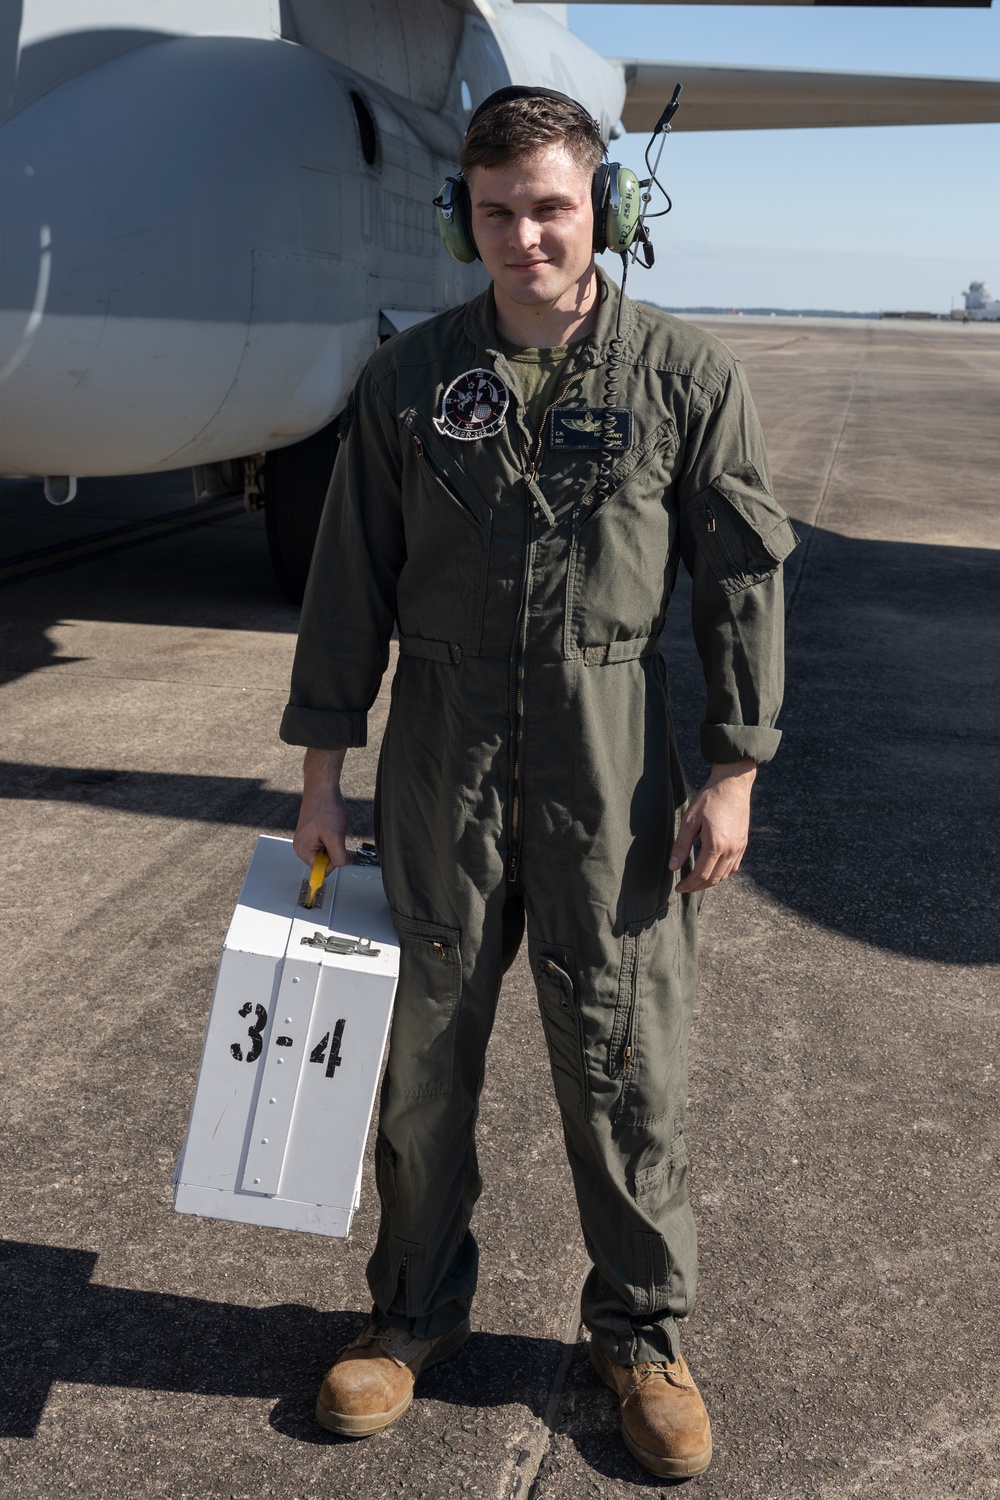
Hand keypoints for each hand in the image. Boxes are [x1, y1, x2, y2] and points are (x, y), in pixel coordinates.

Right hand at [292, 747, 352, 869]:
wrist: (323, 787)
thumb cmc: (325, 807)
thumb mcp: (335, 837)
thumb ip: (338, 857)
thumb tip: (343, 865)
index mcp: (303, 851)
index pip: (321, 870)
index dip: (334, 860)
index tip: (336, 846)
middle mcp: (302, 847)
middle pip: (325, 861)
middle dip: (335, 849)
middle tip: (335, 833)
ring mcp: (307, 839)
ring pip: (328, 851)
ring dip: (336, 841)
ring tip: (333, 827)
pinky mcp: (313, 833)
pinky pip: (328, 842)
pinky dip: (334, 835)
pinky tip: (333, 825)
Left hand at [669, 760, 756, 893]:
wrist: (732, 784)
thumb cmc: (709, 799)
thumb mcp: (689, 820)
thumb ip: (681, 846)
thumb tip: (673, 867)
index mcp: (716, 845)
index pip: (701, 875)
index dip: (688, 885)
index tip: (678, 887)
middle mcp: (730, 849)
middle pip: (713, 879)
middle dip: (697, 887)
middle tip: (684, 887)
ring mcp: (739, 847)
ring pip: (725, 875)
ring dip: (709, 882)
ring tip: (695, 882)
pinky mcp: (743, 843)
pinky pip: (733, 867)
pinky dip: (722, 874)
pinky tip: (712, 872)